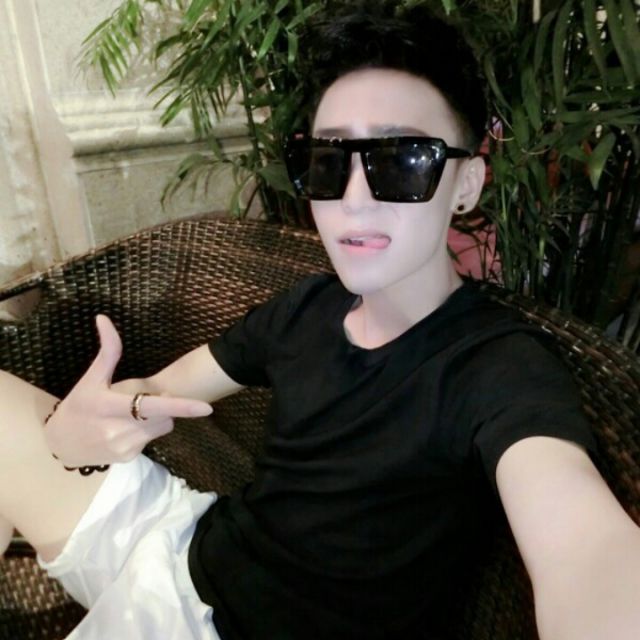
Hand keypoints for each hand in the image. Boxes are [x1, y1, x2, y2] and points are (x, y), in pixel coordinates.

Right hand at [43, 315, 212, 465]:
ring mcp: (124, 446)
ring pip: (162, 427)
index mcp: (109, 407)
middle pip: (164, 415)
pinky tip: (123, 430)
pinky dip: (144, 432)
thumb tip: (104, 318)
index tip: (206, 408)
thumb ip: (107, 350)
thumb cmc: (78, 406)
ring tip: (129, 415)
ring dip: (155, 419)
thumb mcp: (90, 378)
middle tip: (139, 400)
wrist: (60, 444)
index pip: (152, 407)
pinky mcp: (128, 458)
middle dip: (161, 405)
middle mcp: (118, 430)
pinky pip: (151, 439)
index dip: (181, 407)